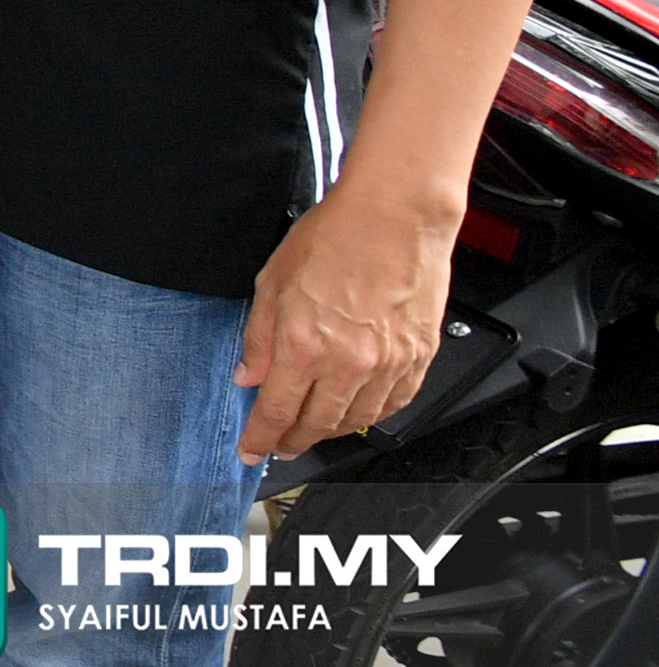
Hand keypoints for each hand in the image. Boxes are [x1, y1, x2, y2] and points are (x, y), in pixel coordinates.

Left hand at [234, 179, 458, 463]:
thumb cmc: (335, 237)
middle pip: (317, 424)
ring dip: (331, 432)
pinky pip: (394, 403)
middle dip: (293, 440)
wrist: (394, 215)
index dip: (261, 437)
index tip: (252, 451)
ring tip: (314, 431)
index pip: (277, 410)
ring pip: (357, 420)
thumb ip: (259, 338)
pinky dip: (371, 415)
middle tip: (280, 444)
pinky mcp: (418, 356)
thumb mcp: (272, 283)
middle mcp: (349, 362)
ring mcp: (388, 363)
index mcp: (305, 345)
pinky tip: (357, 412)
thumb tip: (249, 375)